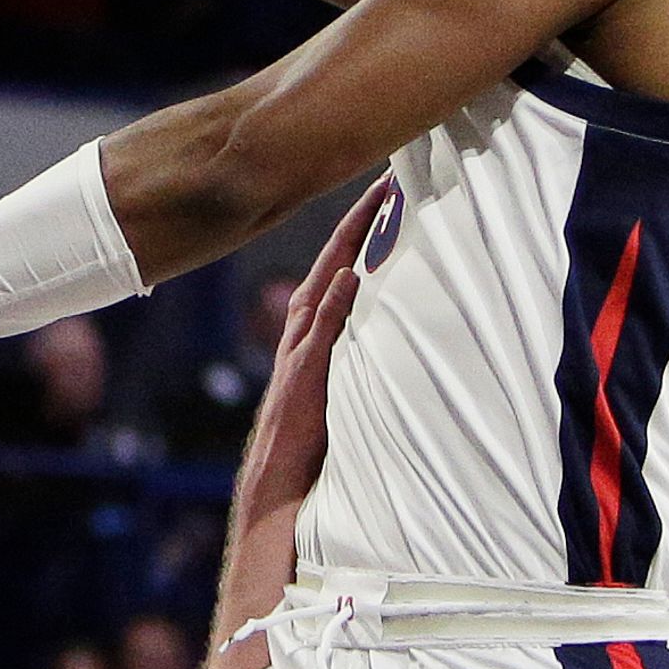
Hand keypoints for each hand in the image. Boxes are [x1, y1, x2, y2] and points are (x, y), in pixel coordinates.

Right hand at [229, 178, 386, 531]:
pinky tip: (354, 273)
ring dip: (349, 245)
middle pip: (332, 264)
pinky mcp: (301, 382)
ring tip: (377, 205)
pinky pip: (319, 335)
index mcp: (313, 336)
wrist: (276, 492)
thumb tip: (387, 329)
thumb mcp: (342, 391)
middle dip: (359, 220)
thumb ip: (356, 356)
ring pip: (324, 286)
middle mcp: (303, 336)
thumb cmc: (311, 449)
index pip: (340, 270)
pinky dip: (335, 302)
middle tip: (389, 176)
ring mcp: (300, 357)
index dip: (362, 231)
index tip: (391, 194)